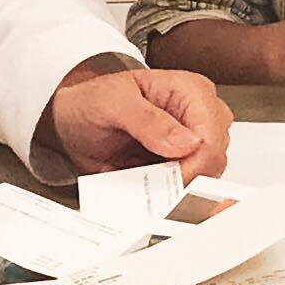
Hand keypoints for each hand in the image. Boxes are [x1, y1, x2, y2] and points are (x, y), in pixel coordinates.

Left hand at [43, 61, 233, 180]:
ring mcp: (191, 143)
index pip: (212, 135)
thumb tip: (186, 142)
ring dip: (171, 187)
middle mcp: (198, 116)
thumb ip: (147, 120)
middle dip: (183, 177)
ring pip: (203, 178)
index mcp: (191, 91)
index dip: (194, 164)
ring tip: (137, 177)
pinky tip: (140, 183)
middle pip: (214, 160)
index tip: (167, 180)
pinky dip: (163, 193)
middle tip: (147, 180)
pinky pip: (183, 189)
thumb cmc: (90, 102)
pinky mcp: (179, 165)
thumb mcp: (112, 102)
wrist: (71, 121)